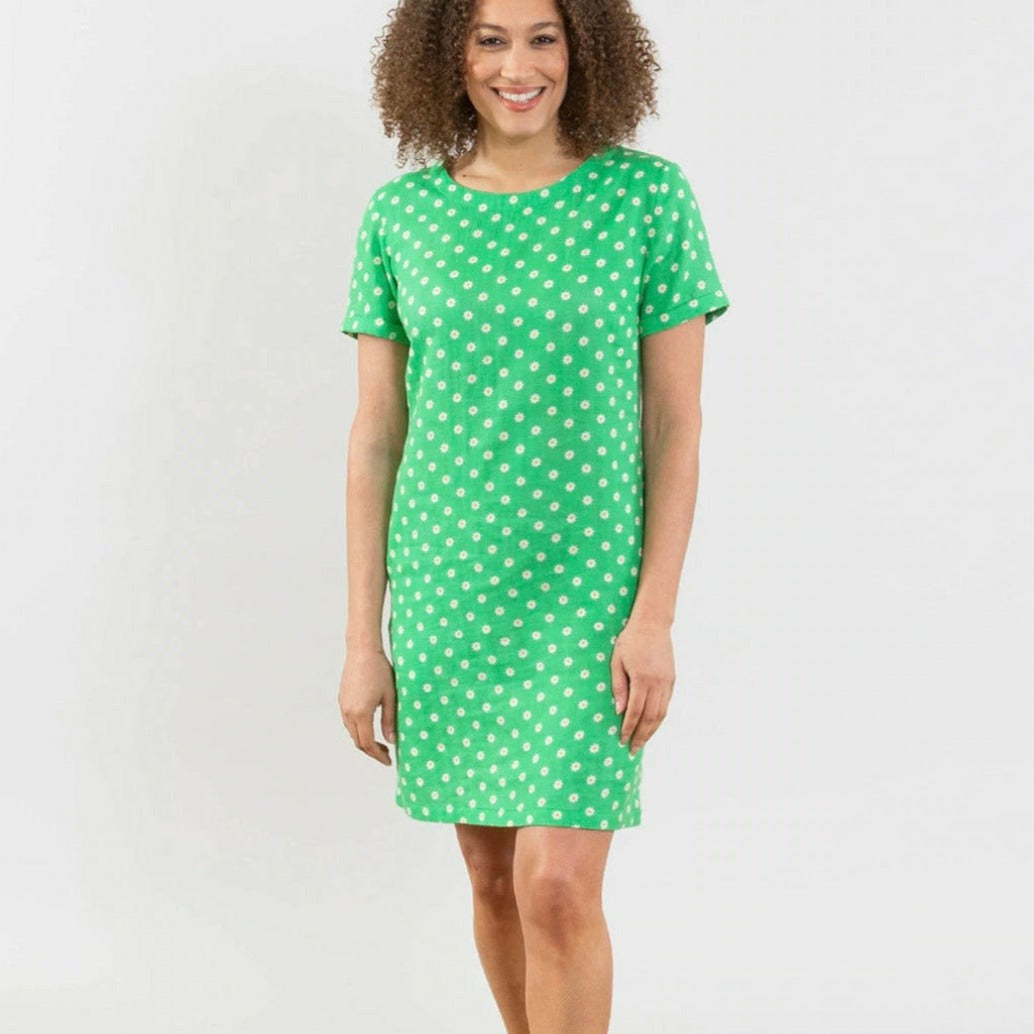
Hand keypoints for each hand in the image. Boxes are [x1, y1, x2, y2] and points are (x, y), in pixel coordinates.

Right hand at [338, 646, 396, 766]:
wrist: (362, 651)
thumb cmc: (380, 671)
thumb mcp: (390, 697)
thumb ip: (390, 720)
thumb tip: (392, 740)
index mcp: (361, 713)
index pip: (367, 744)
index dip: (378, 755)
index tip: (389, 761)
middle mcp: (348, 712)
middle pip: (357, 741)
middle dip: (372, 751)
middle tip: (387, 754)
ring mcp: (343, 706)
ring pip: (352, 732)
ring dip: (364, 741)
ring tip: (381, 742)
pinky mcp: (342, 699)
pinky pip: (348, 722)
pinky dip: (359, 730)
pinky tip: (370, 726)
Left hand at [610, 619, 674, 757]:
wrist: (653, 624)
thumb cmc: (630, 641)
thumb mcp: (617, 661)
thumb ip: (618, 686)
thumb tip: (619, 711)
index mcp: (642, 678)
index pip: (635, 711)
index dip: (628, 728)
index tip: (621, 740)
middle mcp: (658, 683)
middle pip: (651, 717)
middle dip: (641, 736)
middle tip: (632, 749)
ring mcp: (667, 682)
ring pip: (661, 714)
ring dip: (652, 730)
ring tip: (642, 742)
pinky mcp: (672, 680)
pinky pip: (666, 704)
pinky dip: (659, 718)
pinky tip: (651, 725)